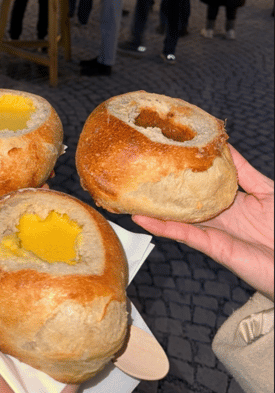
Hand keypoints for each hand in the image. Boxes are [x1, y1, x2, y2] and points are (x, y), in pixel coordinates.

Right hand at [132, 146, 273, 299]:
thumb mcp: (266, 190)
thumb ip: (244, 171)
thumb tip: (225, 146)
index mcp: (231, 202)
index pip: (201, 185)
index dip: (183, 172)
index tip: (165, 157)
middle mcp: (220, 217)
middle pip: (185, 203)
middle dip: (162, 193)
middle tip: (138, 178)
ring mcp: (215, 232)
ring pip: (179, 219)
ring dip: (154, 211)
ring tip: (131, 199)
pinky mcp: (215, 247)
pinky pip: (186, 235)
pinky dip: (164, 228)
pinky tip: (145, 219)